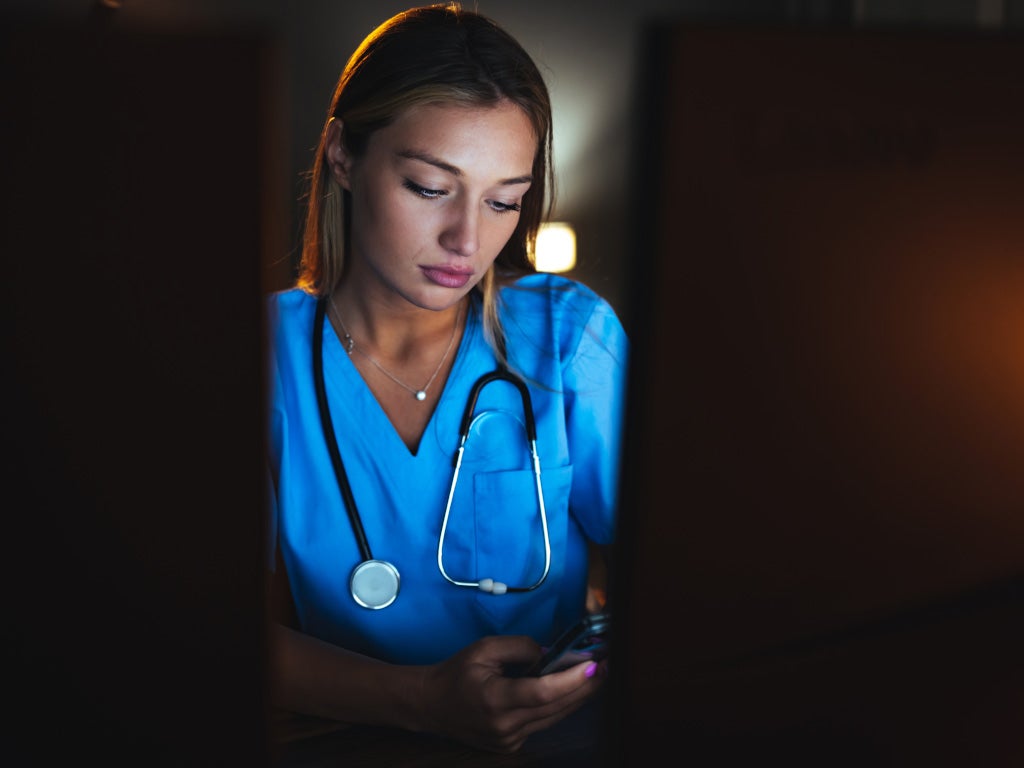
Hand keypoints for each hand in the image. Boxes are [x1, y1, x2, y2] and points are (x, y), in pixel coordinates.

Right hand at [417, 634, 605, 752]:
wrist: (432, 705)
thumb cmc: (456, 673)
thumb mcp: (484, 649)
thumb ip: (520, 647)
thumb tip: (551, 653)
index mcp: (494, 699)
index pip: (542, 693)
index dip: (571, 680)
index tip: (593, 664)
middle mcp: (504, 725)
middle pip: (556, 707)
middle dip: (585, 686)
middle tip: (607, 665)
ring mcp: (509, 740)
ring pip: (554, 718)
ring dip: (578, 696)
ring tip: (597, 675)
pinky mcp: (511, 745)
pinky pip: (544, 724)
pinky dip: (559, 706)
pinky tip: (571, 690)